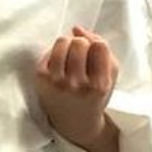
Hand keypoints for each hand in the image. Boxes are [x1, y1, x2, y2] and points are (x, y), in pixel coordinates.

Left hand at [37, 26, 116, 150]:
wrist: (75, 122)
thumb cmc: (94, 95)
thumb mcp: (110, 78)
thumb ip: (104, 50)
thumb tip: (77, 28)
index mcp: (99, 85)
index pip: (100, 46)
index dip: (97, 44)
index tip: (94, 53)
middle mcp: (77, 85)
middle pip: (80, 42)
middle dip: (81, 44)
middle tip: (81, 55)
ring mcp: (57, 82)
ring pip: (62, 42)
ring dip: (68, 44)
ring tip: (70, 55)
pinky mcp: (41, 79)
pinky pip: (49, 50)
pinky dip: (56, 53)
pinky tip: (60, 64)